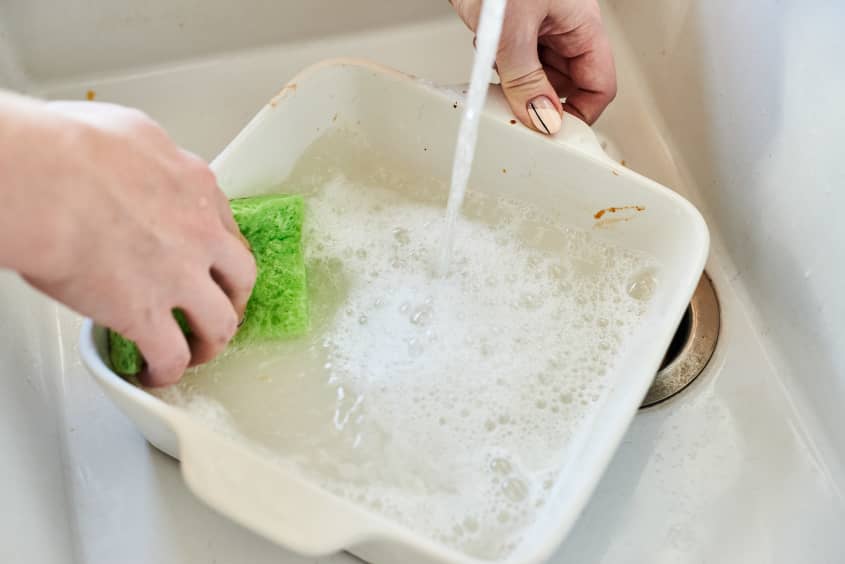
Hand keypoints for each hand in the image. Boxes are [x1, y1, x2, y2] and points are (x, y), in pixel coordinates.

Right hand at [0, 96, 255, 385]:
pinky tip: (155, 374)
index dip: (221, 253)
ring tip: (197, 352)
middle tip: (219, 309)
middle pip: (240, 277)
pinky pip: (172, 355)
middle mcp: (200, 233)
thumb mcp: (128, 132)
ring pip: (220, 324)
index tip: (213, 265)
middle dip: (234, 298)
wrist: (43, 181)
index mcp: (195, 186)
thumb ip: (147, 155)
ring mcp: (180, 277)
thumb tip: (138, 163)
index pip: (226, 227)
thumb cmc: (67, 148)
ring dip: (211, 343)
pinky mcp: (147, 314)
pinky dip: (168, 371)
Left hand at [451, 0, 616, 130]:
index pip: (599, 86)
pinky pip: (514, 66)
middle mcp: (564, 32)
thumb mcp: (514, 30)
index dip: (581, 114)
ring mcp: (538, 32)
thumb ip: (526, 79)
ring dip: (518, 86)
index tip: (555, 134)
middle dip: (543, 101)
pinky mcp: (511, 32)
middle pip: (567, 87)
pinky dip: (499, 71)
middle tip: (519, 113)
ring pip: (538, 79)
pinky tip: (486, 56)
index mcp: (583, 27)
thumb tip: (543, 119)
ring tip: (500, 77)